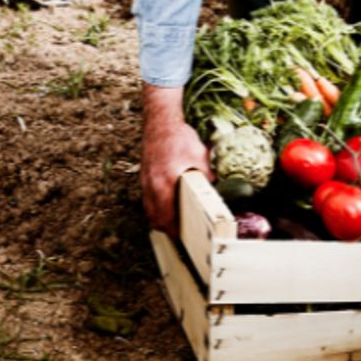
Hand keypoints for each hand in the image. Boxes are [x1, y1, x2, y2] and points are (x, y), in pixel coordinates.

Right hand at [140, 84, 212, 236]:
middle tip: (180, 237)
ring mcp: (146, 181)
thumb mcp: (199, 155)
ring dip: (160, 220)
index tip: (183, 240)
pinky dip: (155, 208)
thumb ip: (207, 174)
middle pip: (156, 218)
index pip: (167, 216)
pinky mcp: (144, 176)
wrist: (160, 121)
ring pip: (150, 209)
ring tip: (173, 226)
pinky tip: (165, 207)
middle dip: (167, 229)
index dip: (175, 231)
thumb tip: (217, 186)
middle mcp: (152, 185)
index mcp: (165, 183)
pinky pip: (148, 200)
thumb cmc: (179, 137)